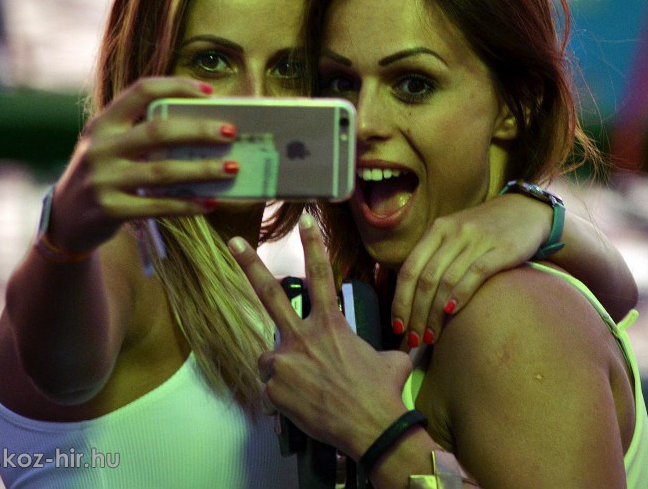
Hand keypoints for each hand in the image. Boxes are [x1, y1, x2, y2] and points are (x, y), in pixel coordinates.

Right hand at [48, 77, 238, 251]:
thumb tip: (204, 126)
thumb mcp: (109, 146)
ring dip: (203, 170)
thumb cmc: (103, 175)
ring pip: (163, 171)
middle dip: (199, 131)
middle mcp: (100, 148)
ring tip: (231, 168)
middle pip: (158, 132)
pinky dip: (188, 204)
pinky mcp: (110, 210)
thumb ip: (141, 133)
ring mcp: (103, 180)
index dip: (176, 87)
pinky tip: (210, 202)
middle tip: (230, 133)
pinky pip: (158, 205)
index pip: (141, 92)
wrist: (65, 220)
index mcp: (102, 123)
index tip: (209, 92)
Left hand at [229, 215, 411, 458]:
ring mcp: (285, 362)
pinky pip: (272, 387)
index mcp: (331, 324)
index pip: (321, 275)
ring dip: (282, 368)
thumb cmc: (384, 393)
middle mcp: (303, 337)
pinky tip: (304, 404)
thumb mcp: (391, 360)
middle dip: (249, 265)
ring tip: (307, 387)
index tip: (305, 220)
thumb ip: (386, 348)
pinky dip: (283, 396)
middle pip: (270, 294)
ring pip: (270, 356)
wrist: (373, 428)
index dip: (313, 244)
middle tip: (233, 242)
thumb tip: (414, 344)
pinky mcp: (274, 389)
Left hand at [392, 193, 549, 347]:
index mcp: (437, 229)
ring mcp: (476, 240)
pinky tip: (452, 312)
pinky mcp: (501, 249)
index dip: (400, 301)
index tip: (396, 327)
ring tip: (432, 336)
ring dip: (435, 313)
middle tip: (414, 339)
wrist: (526, 210)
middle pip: (425, 279)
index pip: (409, 269)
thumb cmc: (486, 229)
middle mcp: (453, 232)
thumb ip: (434, 257)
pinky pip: (475, 274)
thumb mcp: (455, 234)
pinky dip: (460, 294)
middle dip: (416, 314)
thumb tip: (411, 297)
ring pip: (446, 280)